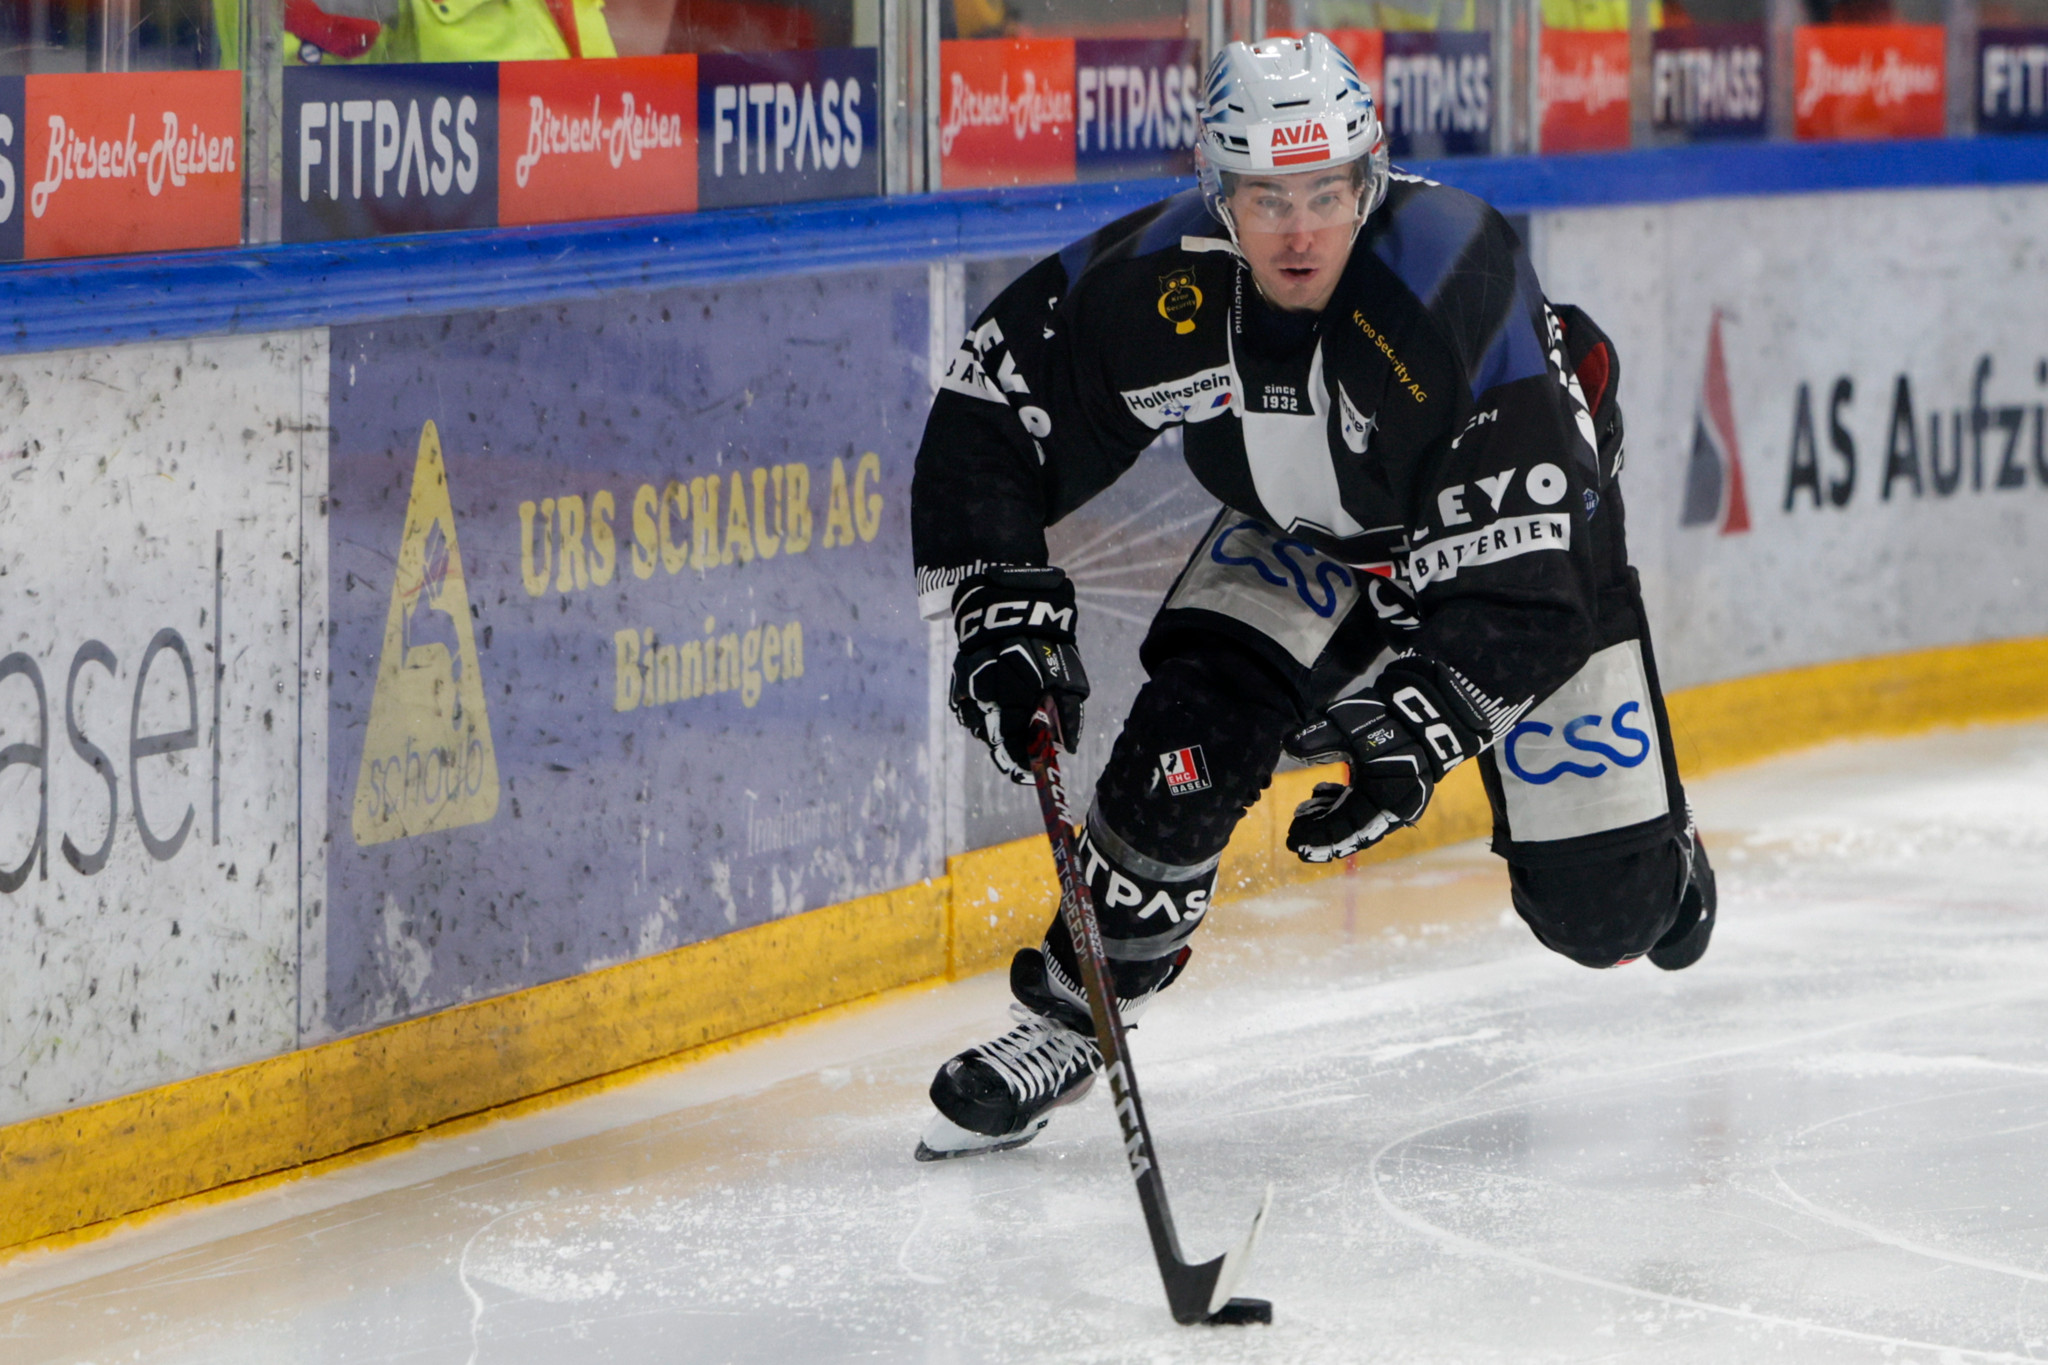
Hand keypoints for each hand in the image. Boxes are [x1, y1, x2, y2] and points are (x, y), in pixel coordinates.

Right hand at [950, 567, 1089, 783]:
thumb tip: (1068, 747)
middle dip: (1009, 749)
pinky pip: (966, 706)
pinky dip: (980, 709)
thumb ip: (1067, 714)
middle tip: (1022, 756)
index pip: (1014, 747)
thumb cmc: (1045, 640)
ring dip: (994, 727)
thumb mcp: (1067, 676)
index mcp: (1014, 700)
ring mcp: (970, 688)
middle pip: (993, 739)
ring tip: (1012, 719)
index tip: (1030, 774)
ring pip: (978, 723)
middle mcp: (987, 698)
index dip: (1021, 764)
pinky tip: (994, 702)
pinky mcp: (959, 677)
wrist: (1009, 601)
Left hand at [1282, 663, 1485, 861]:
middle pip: (1353, 833)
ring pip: (1360, 822)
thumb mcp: (1349, 723)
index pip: (1346, 829)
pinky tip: (1322, 795)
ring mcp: (1400, 801)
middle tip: (1294, 839)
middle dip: (1322, 838)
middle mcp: (1396, 807)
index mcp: (1384, 796)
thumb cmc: (1390, 716)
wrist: (1432, 707)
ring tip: (1304, 814)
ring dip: (1332, 821)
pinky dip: (1345, 806)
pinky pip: (1368, 809)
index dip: (1319, 838)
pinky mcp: (1398, 791)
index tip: (1293, 840)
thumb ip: (1319, 738)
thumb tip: (1290, 747)